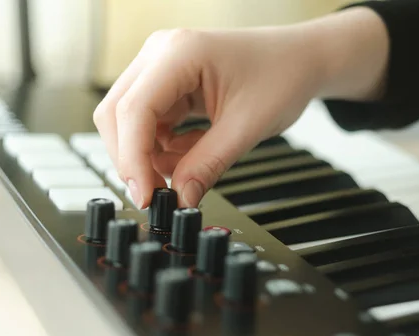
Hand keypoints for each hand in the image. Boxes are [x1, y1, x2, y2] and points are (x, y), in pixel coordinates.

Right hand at [93, 7, 387, 208]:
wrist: (300, 61)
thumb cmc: (281, 77)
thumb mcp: (246, 128)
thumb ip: (208, 165)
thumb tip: (180, 199)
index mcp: (179, 53)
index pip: (134, 110)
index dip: (133, 159)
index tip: (146, 196)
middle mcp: (161, 53)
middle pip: (118, 114)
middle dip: (133, 159)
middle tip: (157, 196)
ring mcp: (162, 67)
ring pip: (130, 121)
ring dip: (150, 155)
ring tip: (187, 171)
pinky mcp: (169, 84)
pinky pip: (151, 122)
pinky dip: (164, 147)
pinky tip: (193, 152)